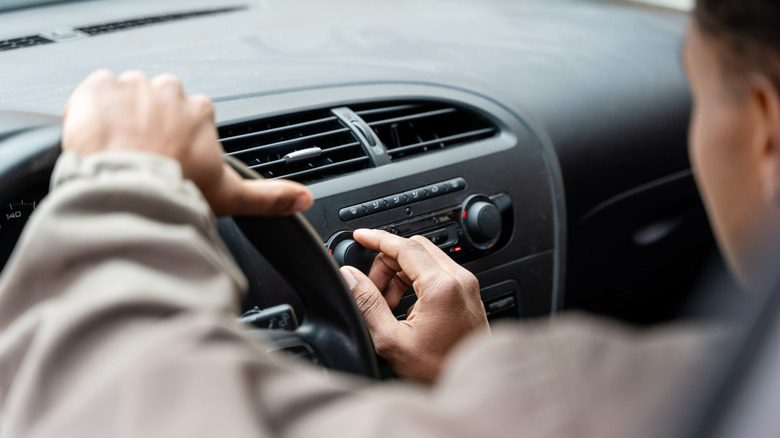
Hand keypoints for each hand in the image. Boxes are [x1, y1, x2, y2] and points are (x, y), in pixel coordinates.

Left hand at [62, 70, 312, 216]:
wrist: (127, 188)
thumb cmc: (178, 190)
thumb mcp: (231, 197)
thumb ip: (270, 197)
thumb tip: (304, 198)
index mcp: (200, 109)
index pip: (189, 117)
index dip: (179, 141)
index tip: (172, 161)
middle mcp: (168, 90)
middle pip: (157, 105)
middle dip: (150, 127)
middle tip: (144, 160)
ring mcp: (131, 86)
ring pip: (125, 98)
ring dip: (121, 120)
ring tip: (119, 155)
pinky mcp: (96, 88)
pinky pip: (93, 93)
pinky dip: (92, 113)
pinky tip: (98, 142)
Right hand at [339, 229, 488, 383]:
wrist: (469, 390)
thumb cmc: (439, 371)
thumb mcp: (392, 340)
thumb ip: (367, 303)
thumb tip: (350, 277)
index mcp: (442, 287)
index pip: (404, 246)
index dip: (377, 238)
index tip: (360, 236)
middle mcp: (459, 280)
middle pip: (415, 249)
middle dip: (387, 263)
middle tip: (371, 289)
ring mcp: (467, 286)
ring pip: (425, 259)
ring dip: (400, 273)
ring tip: (387, 304)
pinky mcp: (468, 295)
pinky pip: (437, 272)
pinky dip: (415, 281)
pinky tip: (403, 307)